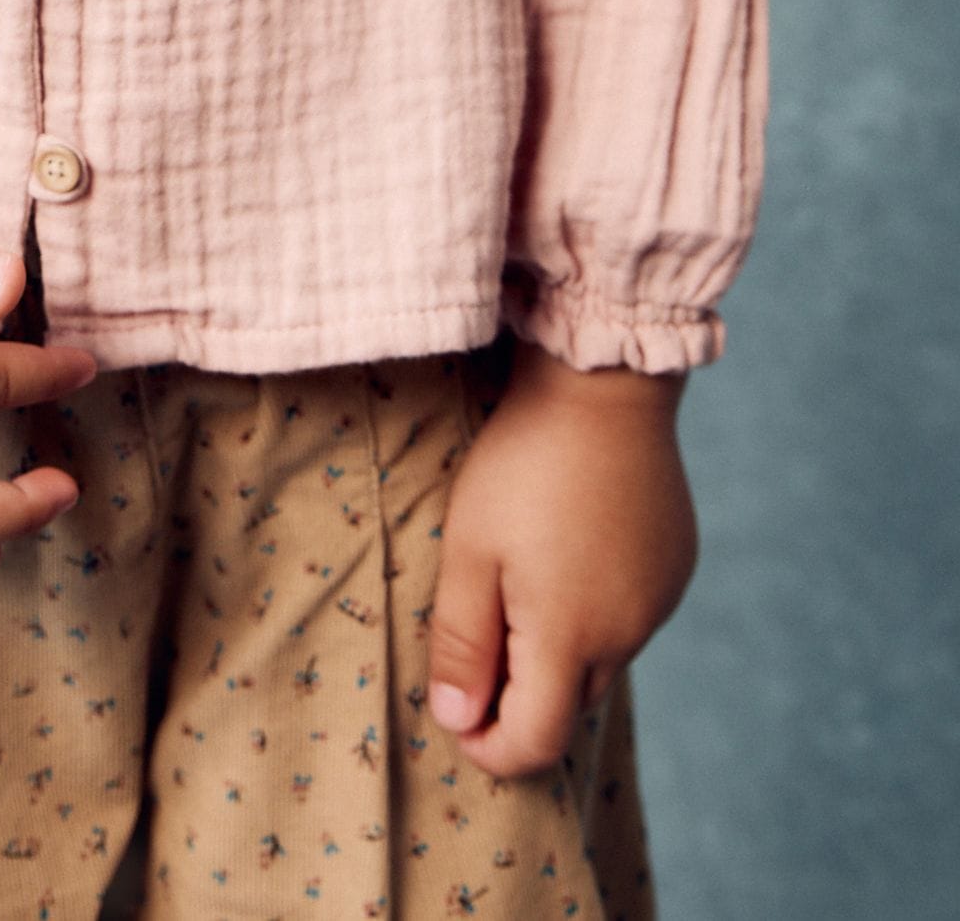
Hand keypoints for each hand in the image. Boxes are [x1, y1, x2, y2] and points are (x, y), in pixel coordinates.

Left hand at [426, 340, 698, 775]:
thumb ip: (463, 641)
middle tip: (478, 637)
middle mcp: (627, 633)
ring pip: (601, 660)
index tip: (456, 716)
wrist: (603, 385)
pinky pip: (630, 616)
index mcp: (570, 637)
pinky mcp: (674, 568)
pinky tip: (568, 551)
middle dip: (520, 696)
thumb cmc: (524, 463)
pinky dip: (595, 610)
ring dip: (559, 649)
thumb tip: (457, 721)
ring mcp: (658, 601)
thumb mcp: (471, 547)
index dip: (490, 747)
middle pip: (568, 704)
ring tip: (520, 578)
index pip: (535, 741)